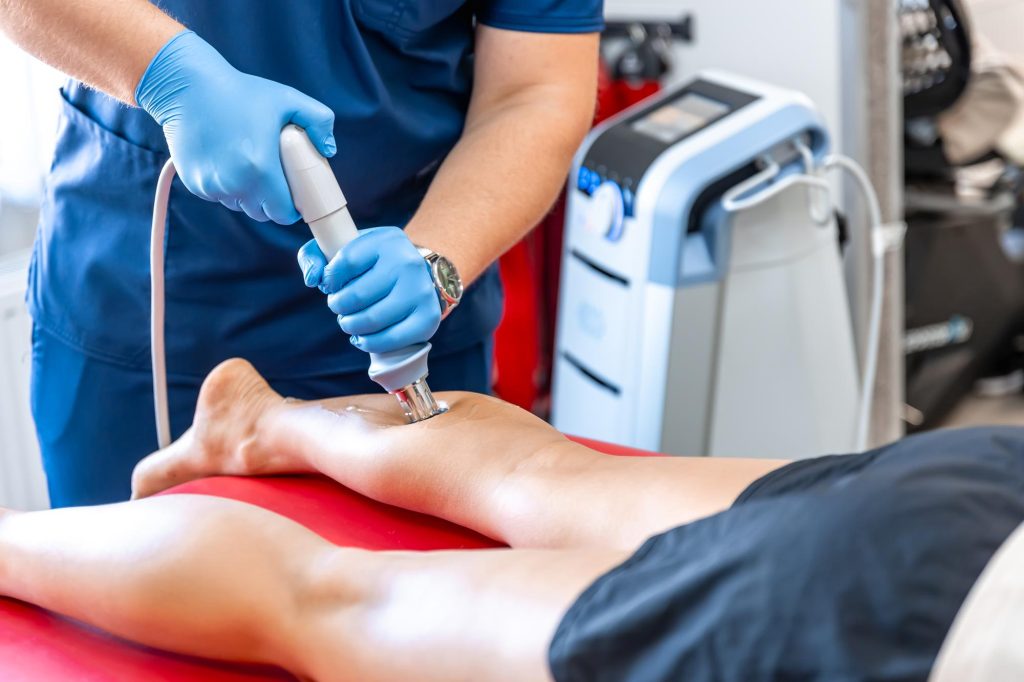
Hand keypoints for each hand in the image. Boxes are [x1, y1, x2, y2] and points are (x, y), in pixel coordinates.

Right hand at [135, 30, 335, 223]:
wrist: (187, 85)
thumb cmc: (241, 91)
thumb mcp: (288, 99)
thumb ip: (319, 121)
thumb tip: (329, 149)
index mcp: (260, 169)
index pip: (282, 213)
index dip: (292, 208)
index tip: (294, 194)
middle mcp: (234, 183)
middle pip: (261, 213)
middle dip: (271, 201)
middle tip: (274, 177)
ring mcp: (211, 185)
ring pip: (239, 205)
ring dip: (248, 194)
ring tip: (250, 165)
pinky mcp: (194, 182)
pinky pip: (218, 195)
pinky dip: (226, 186)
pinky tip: (227, 160)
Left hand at [298, 227, 441, 353]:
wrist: (415, 276)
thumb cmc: (371, 265)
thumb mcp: (345, 248)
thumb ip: (315, 255)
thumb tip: (314, 279)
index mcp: (387, 240)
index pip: (345, 262)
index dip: (329, 279)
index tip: (330, 285)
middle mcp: (408, 263)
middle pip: (356, 296)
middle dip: (338, 306)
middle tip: (339, 306)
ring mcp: (421, 292)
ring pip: (371, 320)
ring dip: (350, 325)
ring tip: (349, 320)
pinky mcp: (428, 318)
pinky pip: (390, 340)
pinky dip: (369, 343)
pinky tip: (362, 336)